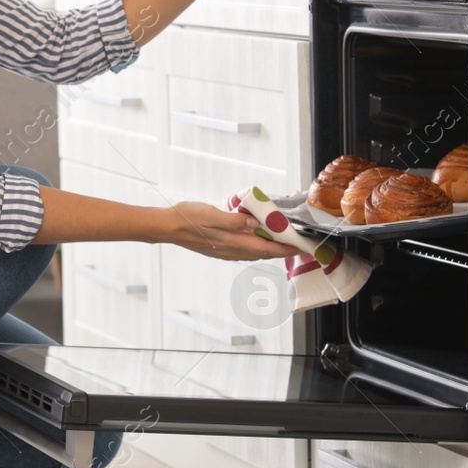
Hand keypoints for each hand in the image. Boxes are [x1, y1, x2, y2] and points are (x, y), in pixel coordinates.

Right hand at [161, 201, 301, 261]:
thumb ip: (235, 220)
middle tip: (297, 245)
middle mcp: (231, 250)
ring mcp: (225, 251)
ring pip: (254, 252)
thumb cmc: (187, 217)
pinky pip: (245, 250)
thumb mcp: (212, 214)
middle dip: (282, 250)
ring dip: (270, 249)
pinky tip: (256, 238)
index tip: (301, 247)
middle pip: (263, 253)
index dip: (285, 248)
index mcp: (232, 242)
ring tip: (281, 242)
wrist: (167, 226)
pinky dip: (257, 246)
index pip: (266, 247)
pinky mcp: (219, 248)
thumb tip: (255, 223)